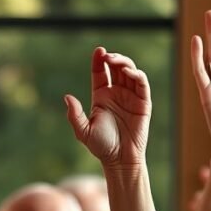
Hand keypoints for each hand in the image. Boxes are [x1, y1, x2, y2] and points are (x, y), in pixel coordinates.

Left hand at [64, 47, 151, 168]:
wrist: (120, 159)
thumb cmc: (102, 147)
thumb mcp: (83, 131)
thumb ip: (74, 115)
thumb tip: (67, 97)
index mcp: (101, 96)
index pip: (100, 72)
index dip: (98, 60)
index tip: (98, 51)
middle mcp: (116, 94)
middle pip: (116, 67)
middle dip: (113, 58)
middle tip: (106, 56)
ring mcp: (131, 97)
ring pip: (130, 71)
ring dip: (124, 63)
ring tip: (115, 61)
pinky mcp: (143, 103)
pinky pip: (142, 84)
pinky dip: (137, 75)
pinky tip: (128, 72)